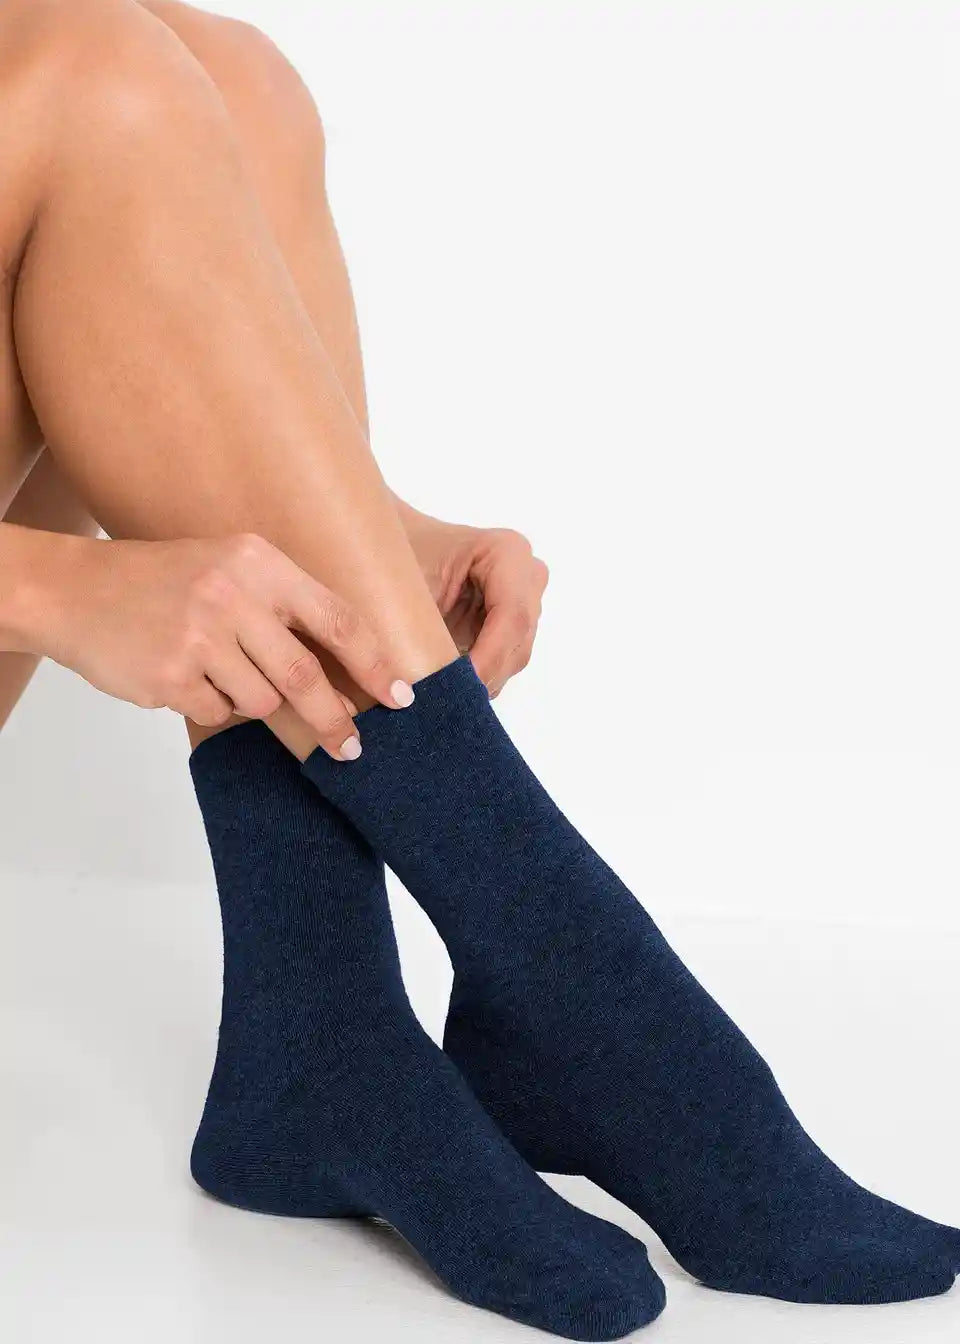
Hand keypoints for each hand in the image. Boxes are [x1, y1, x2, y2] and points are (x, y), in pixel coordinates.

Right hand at [39, 532, 411, 757]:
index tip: (401, 696)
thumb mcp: (230, 567)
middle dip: (334, 719)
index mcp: (259, 562)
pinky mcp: (170, 676)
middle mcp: (232, 595)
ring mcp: (199, 637)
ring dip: (251, 701)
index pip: (337, 619)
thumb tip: (348, 672)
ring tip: (218, 671)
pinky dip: (211, 704)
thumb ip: (284, 608)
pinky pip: (217, 712)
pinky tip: (184, 675)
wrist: (78, 590)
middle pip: (305, 676)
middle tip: (352, 747)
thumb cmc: (166, 581)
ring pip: (260, 701)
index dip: (375, 663)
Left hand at [402, 511, 548, 696]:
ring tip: (438, 691)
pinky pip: (503, 663)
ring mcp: (524, 603)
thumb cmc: (399, 554)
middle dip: (483, 674)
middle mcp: (526, 578)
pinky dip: (476, 676)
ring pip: (513, 659)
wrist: (394, 546)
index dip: (489, 657)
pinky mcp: (512, 626)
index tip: (457, 686)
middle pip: (517, 642)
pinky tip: (446, 681)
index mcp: (507, 553)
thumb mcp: (402, 589)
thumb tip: (402, 695)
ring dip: (479, 679)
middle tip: (442, 698)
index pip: (512, 616)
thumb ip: (408, 637)